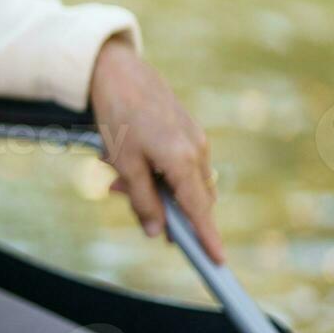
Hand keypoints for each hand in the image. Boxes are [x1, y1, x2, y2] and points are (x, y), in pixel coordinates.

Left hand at [90, 35, 223, 262]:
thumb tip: (157, 232)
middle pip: (193, 199)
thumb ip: (141, 200)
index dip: (207, 237)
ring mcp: (195, 139)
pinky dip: (156, 171)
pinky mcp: (188, 130)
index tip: (217, 261)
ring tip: (116, 175)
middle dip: (166, 209)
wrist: (117, 71)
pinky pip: (178, 164)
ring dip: (154, 188)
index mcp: (183, 159)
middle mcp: (197, 150)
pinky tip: (125, 156)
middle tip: (126, 198)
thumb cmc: (118, 115)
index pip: (199, 210)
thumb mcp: (124, 162)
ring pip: (183, 182)